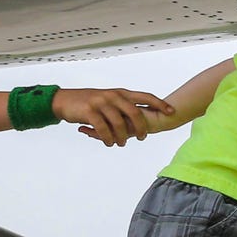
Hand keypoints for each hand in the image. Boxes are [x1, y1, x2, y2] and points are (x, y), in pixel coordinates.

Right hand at [54, 87, 175, 145]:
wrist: (65, 101)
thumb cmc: (90, 103)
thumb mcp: (109, 100)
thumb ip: (123, 106)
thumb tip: (141, 117)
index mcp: (121, 93)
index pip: (145, 96)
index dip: (159, 104)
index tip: (172, 112)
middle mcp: (113, 96)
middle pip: (134, 112)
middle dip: (141, 127)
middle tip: (143, 138)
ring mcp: (101, 103)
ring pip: (119, 123)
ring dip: (122, 137)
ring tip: (121, 143)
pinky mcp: (89, 111)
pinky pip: (103, 128)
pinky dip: (107, 138)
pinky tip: (109, 143)